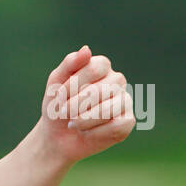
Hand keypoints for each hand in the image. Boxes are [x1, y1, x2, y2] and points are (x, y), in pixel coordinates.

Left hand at [36, 45, 134, 166]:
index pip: (95, 68)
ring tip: (73, 123)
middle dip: (75, 105)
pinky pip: (116, 126)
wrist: (58, 135)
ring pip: (108, 109)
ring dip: (84, 120)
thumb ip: (70, 63)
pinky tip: (86, 132)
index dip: (75, 84)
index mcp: (102, 65)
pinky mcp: (128, 121)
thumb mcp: (57, 81)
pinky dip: (95, 132)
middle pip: (100, 90)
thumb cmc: (58, 104)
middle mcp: (117, 80)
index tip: (59, 95)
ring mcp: (125, 100)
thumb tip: (87, 49)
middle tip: (62, 113)